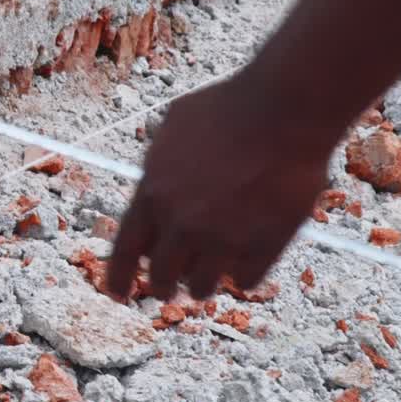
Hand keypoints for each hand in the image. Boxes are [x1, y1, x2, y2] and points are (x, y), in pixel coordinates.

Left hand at [108, 75, 335, 299]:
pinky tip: (245, 262)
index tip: (117, 294)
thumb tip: (153, 180)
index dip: (118, 276)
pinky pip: (245, 280)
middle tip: (168, 287)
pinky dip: (243, 275)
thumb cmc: (228, 107)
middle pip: (162, 277)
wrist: (283, 111)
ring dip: (202, 284)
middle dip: (163, 284)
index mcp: (153, 194)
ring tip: (208, 276)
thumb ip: (159, 162)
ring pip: (201, 287)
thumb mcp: (174, 126)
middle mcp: (182, 224)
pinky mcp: (264, 247)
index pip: (125, 250)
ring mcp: (223, 239)